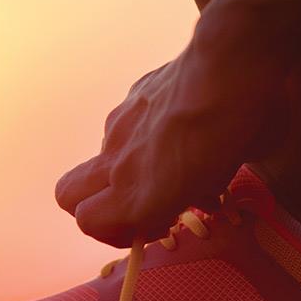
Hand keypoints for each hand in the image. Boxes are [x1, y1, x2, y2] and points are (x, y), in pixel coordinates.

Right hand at [55, 35, 286, 247]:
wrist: (228, 69)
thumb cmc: (233, 134)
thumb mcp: (216, 183)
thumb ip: (187, 198)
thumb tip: (190, 195)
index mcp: (138, 197)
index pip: (88, 222)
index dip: (112, 231)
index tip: (146, 227)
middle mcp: (117, 166)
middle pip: (66, 196)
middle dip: (91, 205)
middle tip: (130, 204)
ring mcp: (117, 129)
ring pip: (98, 159)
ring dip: (120, 169)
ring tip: (166, 159)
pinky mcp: (128, 101)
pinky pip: (121, 128)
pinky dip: (138, 136)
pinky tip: (174, 124)